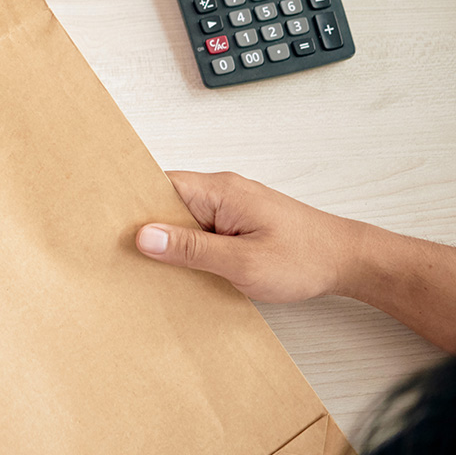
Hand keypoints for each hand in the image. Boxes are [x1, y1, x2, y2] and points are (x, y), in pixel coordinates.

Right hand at [135, 171, 350, 302]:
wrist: (349, 262)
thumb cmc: (305, 258)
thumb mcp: (242, 261)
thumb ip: (191, 248)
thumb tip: (145, 235)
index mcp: (219, 190)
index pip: (159, 184)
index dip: (130, 201)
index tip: (106, 221)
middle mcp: (221, 192)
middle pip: (165, 202)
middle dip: (144, 226)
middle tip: (121, 252)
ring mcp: (229, 208)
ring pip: (181, 219)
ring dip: (168, 242)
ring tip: (150, 266)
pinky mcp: (235, 224)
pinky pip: (198, 230)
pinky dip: (187, 248)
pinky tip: (182, 269)